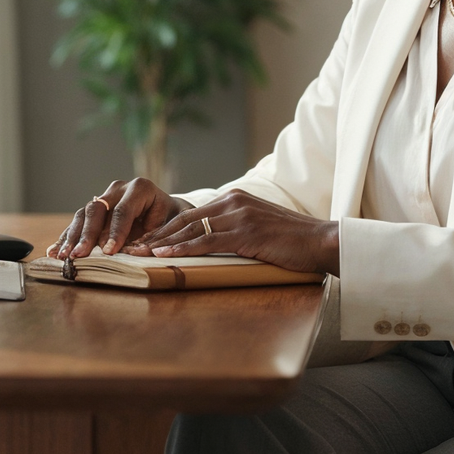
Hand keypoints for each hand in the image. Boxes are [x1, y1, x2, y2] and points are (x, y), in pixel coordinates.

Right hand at [50, 177, 188, 258]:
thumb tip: (140, 252)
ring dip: (72, 236)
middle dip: (88, 234)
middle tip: (79, 255)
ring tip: (63, 255)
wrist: (167, 211)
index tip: (109, 251)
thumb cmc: (172, 219)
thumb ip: (158, 236)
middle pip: (98, 209)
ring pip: (84, 214)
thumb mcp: (174, 224)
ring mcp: (104, 197)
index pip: (123, 210)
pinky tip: (55, 251)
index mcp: (140, 189)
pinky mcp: (95, 209)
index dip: (115, 231)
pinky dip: (67, 237)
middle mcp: (118, 189)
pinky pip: (78, 221)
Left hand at [131, 190, 340, 275]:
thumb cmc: (291, 240)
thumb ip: (235, 229)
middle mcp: (234, 201)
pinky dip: (183, 249)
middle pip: (185, 219)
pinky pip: (207, 241)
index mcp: (235, 198)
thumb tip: (212, 242)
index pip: (192, 214)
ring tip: (140, 253)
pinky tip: (165, 255)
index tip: (146, 240)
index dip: (166, 228)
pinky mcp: (246, 233)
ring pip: (191, 229)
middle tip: (133, 246)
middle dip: (157, 234)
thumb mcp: (258, 228)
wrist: (320, 241)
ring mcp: (240, 216)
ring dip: (163, 243)